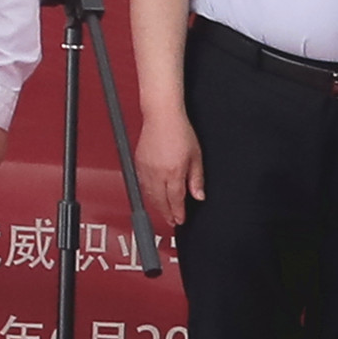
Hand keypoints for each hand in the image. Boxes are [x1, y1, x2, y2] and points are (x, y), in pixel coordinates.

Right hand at [134, 111, 204, 227]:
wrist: (161, 117)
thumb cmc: (179, 131)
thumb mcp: (196, 156)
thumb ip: (196, 178)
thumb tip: (199, 195)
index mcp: (173, 172)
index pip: (175, 199)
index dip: (178, 212)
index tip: (180, 220)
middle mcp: (157, 173)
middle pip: (160, 201)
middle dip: (166, 213)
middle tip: (171, 221)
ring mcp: (145, 169)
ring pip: (149, 195)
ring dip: (156, 205)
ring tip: (163, 212)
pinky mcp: (138, 164)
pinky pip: (142, 185)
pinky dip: (148, 194)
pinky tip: (153, 196)